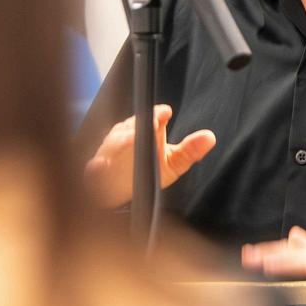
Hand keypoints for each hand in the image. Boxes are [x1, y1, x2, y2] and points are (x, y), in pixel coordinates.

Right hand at [84, 104, 215, 208]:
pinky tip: (99, 165)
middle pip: (131, 126)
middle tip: (146, 128)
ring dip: (119, 141)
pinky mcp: (96, 168)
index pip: (154, 116)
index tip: (164, 115)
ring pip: (113, 142)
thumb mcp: (172, 163)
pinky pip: (94, 165)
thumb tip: (210, 138)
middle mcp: (127, 135)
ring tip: (128, 140)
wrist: (120, 190)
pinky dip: (96, 166)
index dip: (158, 115)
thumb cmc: (149, 170)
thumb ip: (190, 151)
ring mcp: (110, 151)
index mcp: (147, 130)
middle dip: (137, 127)